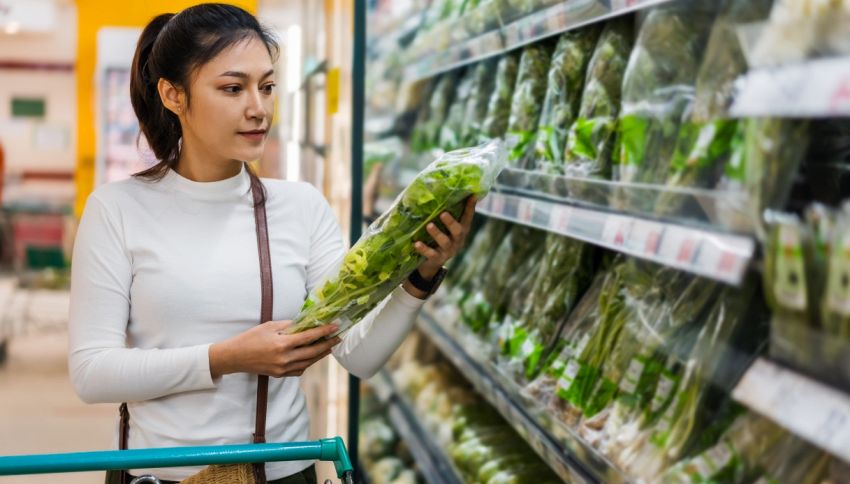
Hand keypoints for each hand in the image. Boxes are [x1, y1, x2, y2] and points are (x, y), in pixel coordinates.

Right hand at [209, 321, 340, 378]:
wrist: (235, 357)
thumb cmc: (250, 338)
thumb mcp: (269, 326)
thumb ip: (289, 325)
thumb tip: (306, 323)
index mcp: (282, 344)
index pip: (309, 337)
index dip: (324, 332)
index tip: (335, 326)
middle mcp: (284, 358)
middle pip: (313, 352)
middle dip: (328, 345)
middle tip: (338, 338)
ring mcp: (283, 369)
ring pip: (308, 362)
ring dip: (320, 354)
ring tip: (329, 347)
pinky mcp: (280, 374)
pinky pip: (300, 369)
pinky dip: (308, 362)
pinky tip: (312, 356)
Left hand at [413, 196, 476, 279]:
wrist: (432, 263)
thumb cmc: (439, 239)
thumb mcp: (445, 228)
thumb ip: (446, 213)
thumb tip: (440, 191)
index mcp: (461, 230)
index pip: (467, 217)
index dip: (470, 207)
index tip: (472, 195)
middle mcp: (457, 240)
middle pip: (458, 231)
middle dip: (451, 222)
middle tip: (443, 213)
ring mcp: (448, 251)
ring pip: (445, 242)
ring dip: (437, 233)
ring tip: (429, 225)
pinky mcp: (437, 259)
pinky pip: (431, 254)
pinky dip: (424, 249)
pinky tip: (416, 243)